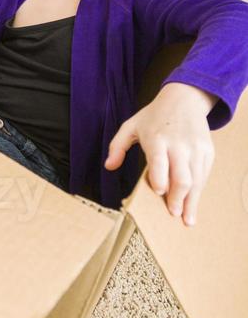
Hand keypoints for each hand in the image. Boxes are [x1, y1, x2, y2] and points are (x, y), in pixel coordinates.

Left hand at [105, 82, 215, 226]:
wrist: (184, 98)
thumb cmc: (154, 115)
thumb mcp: (131, 125)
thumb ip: (118, 146)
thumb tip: (109, 167)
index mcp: (157, 138)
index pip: (160, 162)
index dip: (161, 179)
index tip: (159, 193)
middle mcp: (179, 145)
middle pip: (182, 177)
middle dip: (178, 198)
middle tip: (172, 214)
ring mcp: (196, 148)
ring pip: (196, 180)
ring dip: (192, 201)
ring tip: (187, 219)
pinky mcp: (207, 151)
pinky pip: (204, 175)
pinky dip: (199, 190)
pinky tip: (193, 201)